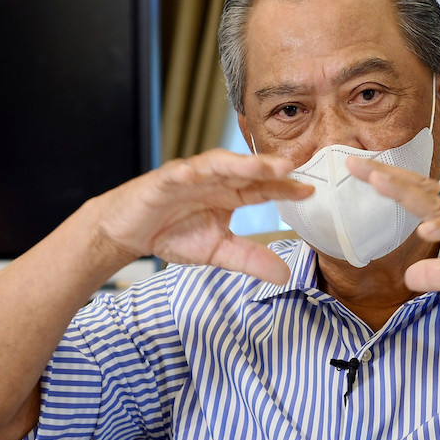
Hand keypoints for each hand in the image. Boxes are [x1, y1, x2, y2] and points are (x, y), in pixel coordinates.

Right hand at [96, 149, 312, 283]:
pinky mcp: (164, 180)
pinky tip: (194, 173)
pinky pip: (177, 173)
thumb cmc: (173, 233)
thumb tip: (285, 276)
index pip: (263, 189)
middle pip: (245, 171)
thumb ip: (249, 260)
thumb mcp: (218, 252)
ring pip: (217, 165)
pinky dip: (186, 172)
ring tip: (257, 165)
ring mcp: (190, 177)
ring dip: (237, 163)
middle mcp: (215, 181)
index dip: (285, 189)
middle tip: (290, 168)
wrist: (129, 231)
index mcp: (231, 195)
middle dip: (267, 168)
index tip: (310, 191)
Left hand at [346, 156, 439, 323]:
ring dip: (407, 192)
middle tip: (351, 163)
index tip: (354, 171)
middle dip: (384, 176)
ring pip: (437, 202)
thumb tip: (409, 277)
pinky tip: (426, 227)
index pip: (412, 196)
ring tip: (377, 182)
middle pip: (417, 190)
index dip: (384, 183)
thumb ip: (438, 273)